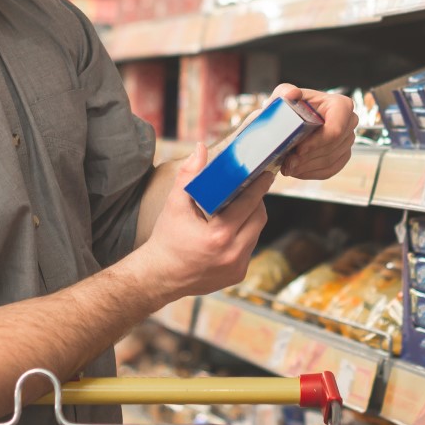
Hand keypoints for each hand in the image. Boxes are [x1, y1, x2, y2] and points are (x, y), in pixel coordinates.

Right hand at [134, 143, 270, 299]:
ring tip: (242, 204)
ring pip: (256, 233)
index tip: (265, 173)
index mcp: (219, 236)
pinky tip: (235, 225)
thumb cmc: (166, 239)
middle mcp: (232, 254)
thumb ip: (189, 175)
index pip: (249, 204)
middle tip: (250, 187)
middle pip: (259, 218)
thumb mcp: (175, 204)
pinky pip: (249, 248)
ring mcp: (237, 267)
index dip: (259, 186)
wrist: (159, 276)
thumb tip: (200, 148)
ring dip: (252, 218)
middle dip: (256, 201)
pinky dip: (245, 235)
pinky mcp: (237, 275)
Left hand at [268, 83, 355, 179]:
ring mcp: (348, 140)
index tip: (298, 149)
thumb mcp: (284, 96)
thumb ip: (285, 92)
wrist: (291, 121)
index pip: (336, 129)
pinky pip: (330, 170)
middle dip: (308, 157)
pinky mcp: (342, 155)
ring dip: (306, 167)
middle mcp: (350, 122)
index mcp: (340, 105)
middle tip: (287, 162)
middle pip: (332, 147)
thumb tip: (292, 94)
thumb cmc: (289, 106)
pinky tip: (296, 171)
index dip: (317, 142)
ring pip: (330, 161)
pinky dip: (311, 173)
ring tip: (288, 167)